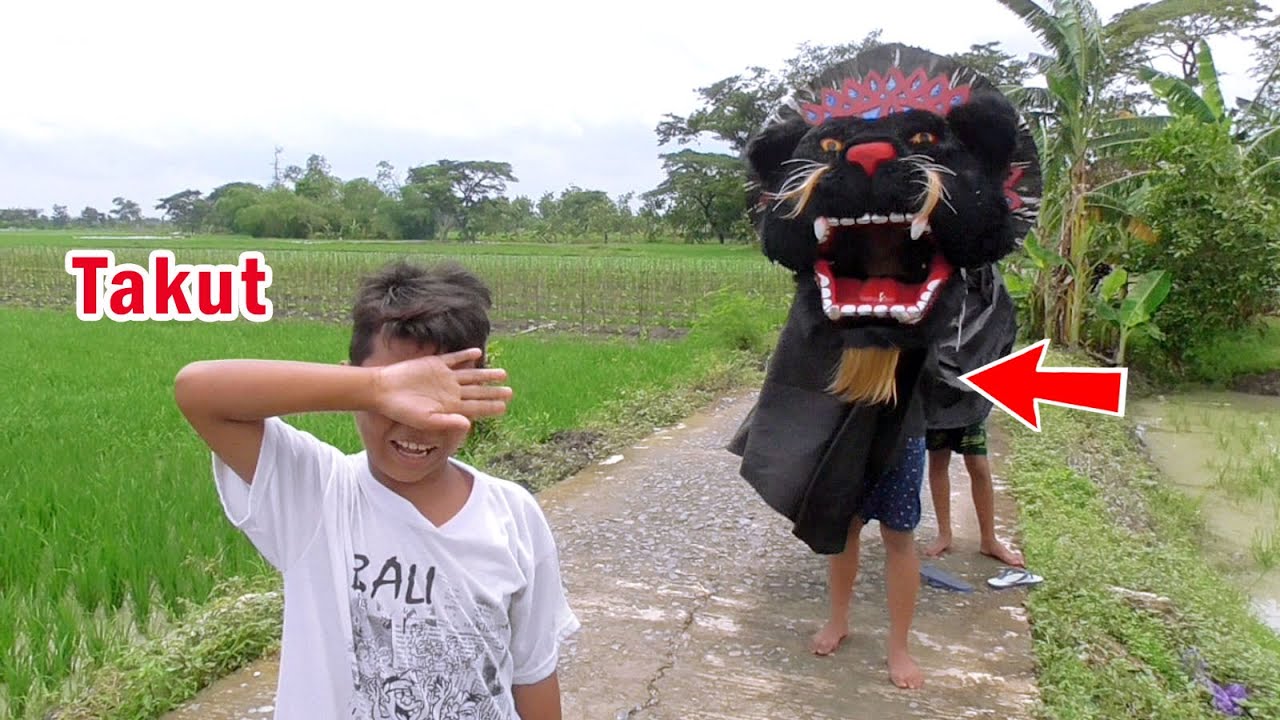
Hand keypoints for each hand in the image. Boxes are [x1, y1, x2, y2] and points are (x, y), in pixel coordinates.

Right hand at [373, 348, 511, 431]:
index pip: (475, 407)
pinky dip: (465, 355)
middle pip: (477, 391)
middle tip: (510, 392)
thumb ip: (447, 422)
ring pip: (470, 375)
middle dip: (493, 392)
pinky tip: (478, 353)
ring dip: (485, 374)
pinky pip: (454, 359)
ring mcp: (444, 377)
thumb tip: (469, 424)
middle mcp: (450, 392)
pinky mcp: (434, 364)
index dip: (490, 407)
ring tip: (502, 373)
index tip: (504, 407)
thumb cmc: (401, 410)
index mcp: (449, 407)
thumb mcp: (425, 420)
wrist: (383, 390)